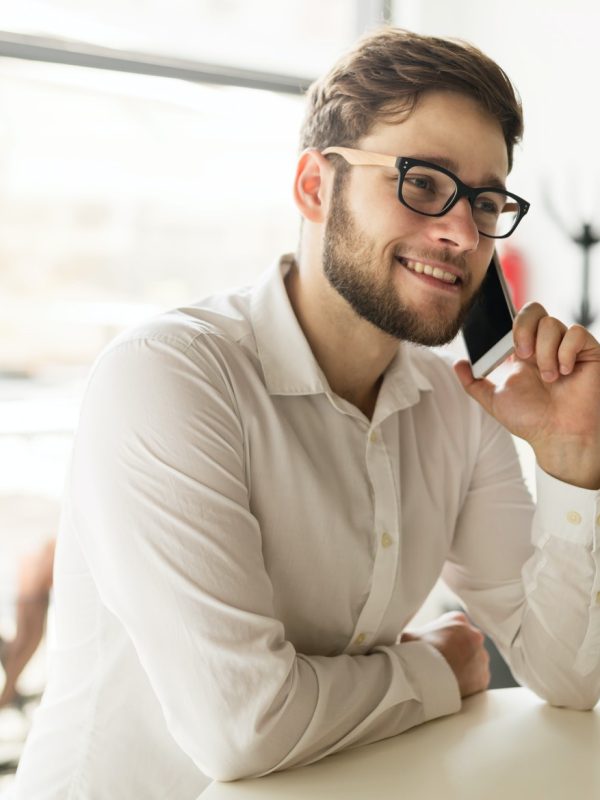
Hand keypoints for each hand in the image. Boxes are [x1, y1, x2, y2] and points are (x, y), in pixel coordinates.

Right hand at [400, 611, 489, 697]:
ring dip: (464, 666)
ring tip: (446, 676)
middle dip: (457, 650)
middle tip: (441, 661)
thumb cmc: (416, 653)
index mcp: (457, 620)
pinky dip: (468, 683)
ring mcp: (481, 657)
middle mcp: (474, 636)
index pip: (454, 623)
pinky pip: (477, 680)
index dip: (443, 634)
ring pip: (474, 661)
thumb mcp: (410, 635)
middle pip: (467, 642)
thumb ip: (416, 633)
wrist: (425, 679)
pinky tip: (453, 686)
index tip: (436, 644)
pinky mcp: (483, 678)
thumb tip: (410, 639)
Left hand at [454, 302, 599, 488]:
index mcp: (524, 351)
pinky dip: (567, 353)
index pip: (517, 318)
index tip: (506, 347)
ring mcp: (567, 347)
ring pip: (553, 324)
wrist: (557, 436)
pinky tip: (565, 372)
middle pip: (534, 310)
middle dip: (524, 329)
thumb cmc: (530, 420)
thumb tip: (458, 363)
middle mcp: (545, 345)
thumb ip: (473, 382)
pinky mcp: (588, 352)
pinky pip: (577, 334)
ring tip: (549, 378)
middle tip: (523, 355)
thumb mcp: (493, 400)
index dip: (511, 324)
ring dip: (545, 353)